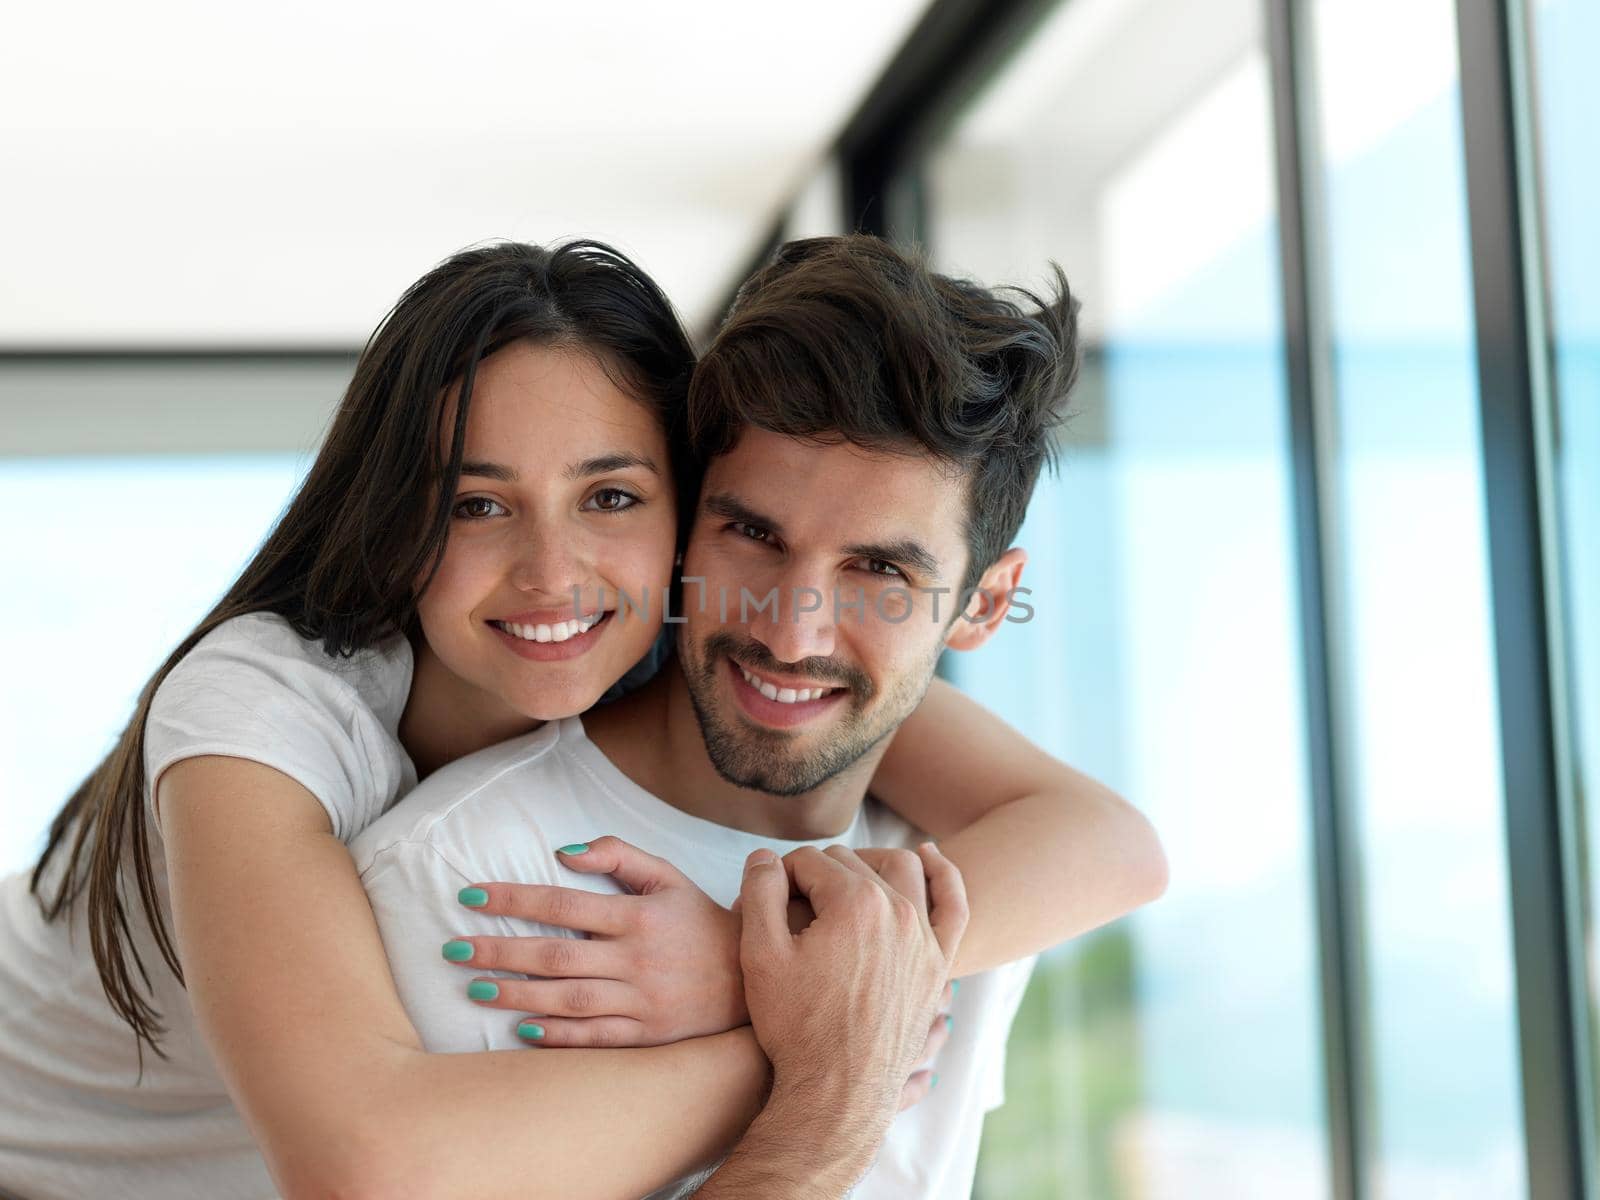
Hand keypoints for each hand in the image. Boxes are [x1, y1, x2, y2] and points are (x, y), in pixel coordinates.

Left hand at [445, 835, 745, 1046]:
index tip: (470, 898)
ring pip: (568, 1000)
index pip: (563, 904)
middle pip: (556, 956)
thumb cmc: (697, 920)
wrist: (750, 976)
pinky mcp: (647, 1036)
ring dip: (518, 995)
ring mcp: (642, 1000)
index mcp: (638, 915)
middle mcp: (638, 959)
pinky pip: (595, 1038)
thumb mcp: (667, 876)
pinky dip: (558, 1036)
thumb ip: (618, 855)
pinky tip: (521, 1030)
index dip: (513, 900)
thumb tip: (563, 853)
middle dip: (499, 952)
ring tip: (475, 990)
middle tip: (452, 950)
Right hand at [738, 842, 966, 1128]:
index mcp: (855, 903)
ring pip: (902, 870)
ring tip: (843, 878)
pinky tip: (929, 858)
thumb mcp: (760, 955)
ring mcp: (925, 937)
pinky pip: (953, 906)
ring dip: (870, 863)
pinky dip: (944, 876)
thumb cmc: (796, 1027)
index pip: (810, 862)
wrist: (837, 1092)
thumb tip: (765, 857)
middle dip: (817, 875)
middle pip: (851, 864)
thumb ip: (761, 892)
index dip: (780, 876)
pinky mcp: (938, 964)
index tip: (767, 900)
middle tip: (790, 904)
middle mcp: (898, 911)